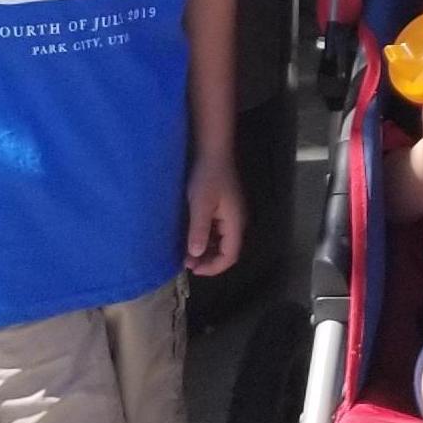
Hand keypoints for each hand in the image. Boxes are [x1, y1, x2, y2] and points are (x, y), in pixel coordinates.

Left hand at [184, 151, 247, 275]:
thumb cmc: (207, 177)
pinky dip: (205, 240)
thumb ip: (199, 230)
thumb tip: (195, 255)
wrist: (213, 152)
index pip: (230, 255)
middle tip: (187, 264)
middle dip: (208, 261)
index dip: (214, 267)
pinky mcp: (223, 209)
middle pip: (227, 251)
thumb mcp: (200, 204)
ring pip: (221, 242)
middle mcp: (236, 221)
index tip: (194, 270)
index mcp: (235, 222)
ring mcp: (230, 215)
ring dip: (206, 251)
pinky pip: (216, 232)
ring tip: (186, 254)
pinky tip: (191, 239)